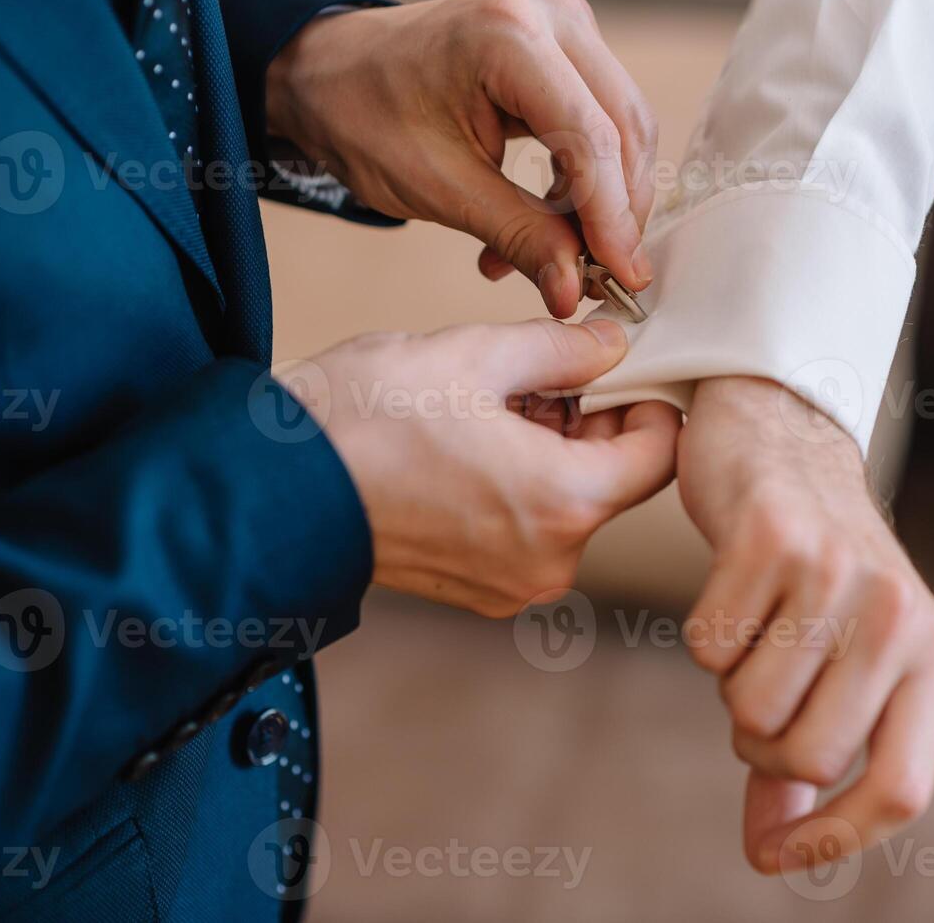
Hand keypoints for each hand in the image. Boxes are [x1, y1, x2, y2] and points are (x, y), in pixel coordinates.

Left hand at [266, 0, 656, 317]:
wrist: (332, 74)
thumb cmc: (365, 114)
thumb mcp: (441, 188)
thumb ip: (521, 237)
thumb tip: (574, 290)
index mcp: (508, 35)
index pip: (591, 139)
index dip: (613, 219)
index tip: (623, 278)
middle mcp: (547, 10)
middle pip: (621, 128)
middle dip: (615, 213)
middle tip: (599, 278)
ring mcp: (560, 19)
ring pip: (620, 127)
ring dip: (599, 201)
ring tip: (557, 257)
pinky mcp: (563, 42)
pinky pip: (598, 119)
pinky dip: (582, 179)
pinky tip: (547, 223)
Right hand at [281, 319, 678, 616]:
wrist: (272, 486)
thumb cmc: (363, 420)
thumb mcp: (474, 356)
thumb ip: (564, 349)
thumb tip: (613, 344)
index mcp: (564, 502)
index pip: (661, 453)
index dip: (649, 400)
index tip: (619, 368)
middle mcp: (551, 560)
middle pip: (616, 480)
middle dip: (593, 420)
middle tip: (546, 371)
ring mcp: (512, 584)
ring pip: (571, 504)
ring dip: (554, 449)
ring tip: (495, 401)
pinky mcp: (478, 589)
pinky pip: (530, 531)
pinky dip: (521, 485)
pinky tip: (474, 442)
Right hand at [676, 376, 933, 873]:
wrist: (782, 438)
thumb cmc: (809, 569)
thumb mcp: (835, 658)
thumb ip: (808, 755)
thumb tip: (769, 854)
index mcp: (931, 651)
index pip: (901, 788)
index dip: (835, 837)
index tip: (772, 855)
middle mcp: (898, 614)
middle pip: (809, 755)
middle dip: (759, 743)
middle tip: (755, 691)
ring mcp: (837, 572)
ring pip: (750, 708)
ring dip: (730, 684)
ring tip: (752, 628)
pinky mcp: (772, 536)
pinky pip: (708, 647)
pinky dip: (702, 634)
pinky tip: (731, 585)